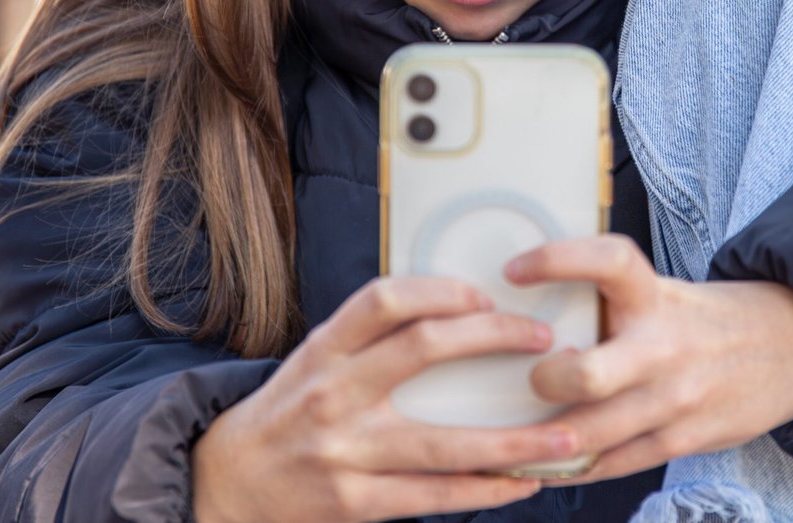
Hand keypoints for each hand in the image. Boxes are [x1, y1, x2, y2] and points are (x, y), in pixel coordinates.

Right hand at [191, 276, 578, 522]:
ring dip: (513, 441)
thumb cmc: (291, 411)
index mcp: (325, 349)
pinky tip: (524, 482)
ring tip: (566, 435)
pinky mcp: (355, 503)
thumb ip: (373, 336)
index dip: (440, 290)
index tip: (487, 294)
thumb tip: (461, 310)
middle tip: (544, 341)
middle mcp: (333, 393)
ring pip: (443, 442)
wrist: (226, 484)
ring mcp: (344, 452)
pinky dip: (485, 489)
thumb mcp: (317, 358)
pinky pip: (434, 496)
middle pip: (422, 350)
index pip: (383, 299)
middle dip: (493, 340)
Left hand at [504, 235, 792, 483]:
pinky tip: (546, 463)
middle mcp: (663, 348)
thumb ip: (612, 306)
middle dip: (544, 381)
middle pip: (587, 375)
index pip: (606, 262)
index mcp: (657, 296)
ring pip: (590, 434)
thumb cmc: (708, 320)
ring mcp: (673, 401)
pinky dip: (572, 466)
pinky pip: (612, 463)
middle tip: (531, 376)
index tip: (515, 270)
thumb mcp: (667, 294)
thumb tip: (531, 314)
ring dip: (542, 439)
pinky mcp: (682, 440)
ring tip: (513, 436)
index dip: (556, 260)